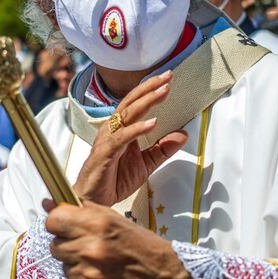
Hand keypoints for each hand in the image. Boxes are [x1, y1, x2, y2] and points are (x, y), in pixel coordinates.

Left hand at [44, 200, 198, 278]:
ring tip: (98, 260)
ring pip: (64, 267)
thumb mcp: (113, 218)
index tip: (63, 225)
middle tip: (86, 244)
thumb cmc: (141, 244)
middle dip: (67, 244)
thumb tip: (48, 203)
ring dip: (76, 263)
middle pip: (55, 246)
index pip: (53, 221)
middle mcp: (90, 249)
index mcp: (96, 225)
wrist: (164, 274)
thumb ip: (80, 210)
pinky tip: (102, 274)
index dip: (57, 222)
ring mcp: (90, 274)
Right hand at [73, 71, 187, 206]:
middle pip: (131, 102)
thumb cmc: (114, 180)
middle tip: (168, 77)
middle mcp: (113, 129)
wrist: (94, 201)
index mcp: (121, 128)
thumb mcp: (146, 163)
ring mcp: (107, 139)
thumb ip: (163, 149)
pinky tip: (152, 123)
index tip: (168, 79)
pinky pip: (122, 137)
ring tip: (163, 93)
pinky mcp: (105, 153)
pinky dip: (137, 129)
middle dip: (150, 88)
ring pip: (127, 114)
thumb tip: (183, 134)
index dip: (151, 90)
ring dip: (146, 102)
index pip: (136, 103)